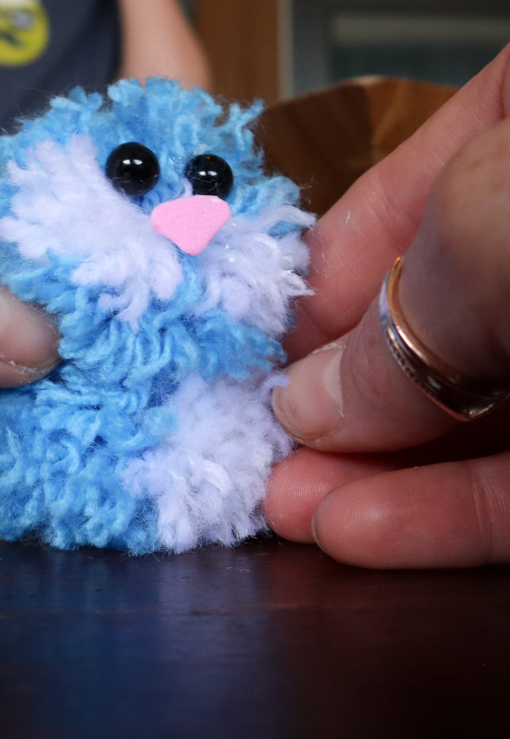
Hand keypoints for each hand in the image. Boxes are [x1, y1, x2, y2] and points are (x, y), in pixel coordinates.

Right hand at [263, 44, 509, 568]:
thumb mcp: (485, 229)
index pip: (398, 204)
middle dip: (338, 399)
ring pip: (475, 417)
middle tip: (258, 447)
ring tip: (292, 510)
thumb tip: (308, 406)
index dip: (318, 282)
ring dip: (375, 474)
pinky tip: (364, 534)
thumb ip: (390, 324)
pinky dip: (449, 516)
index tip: (254, 353)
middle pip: (427, 326)